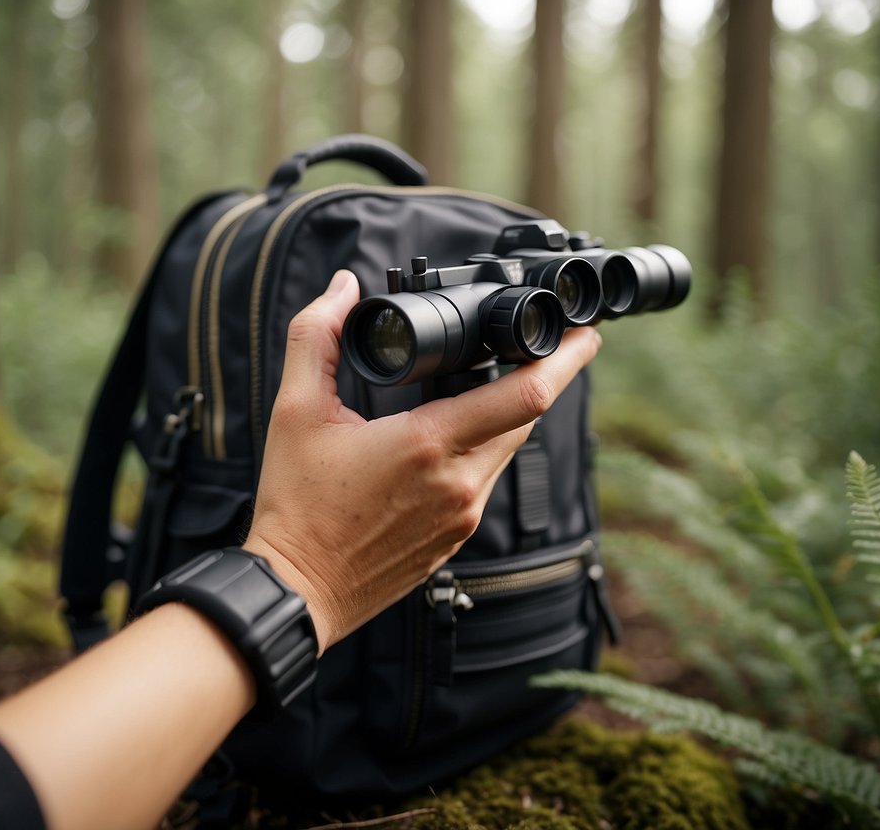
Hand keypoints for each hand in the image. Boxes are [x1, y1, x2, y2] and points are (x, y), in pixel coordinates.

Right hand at [244, 269, 601, 651]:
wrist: (296, 590)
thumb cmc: (296, 506)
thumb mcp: (295, 411)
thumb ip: (317, 337)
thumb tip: (342, 288)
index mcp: (429, 445)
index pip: (526, 395)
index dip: (566, 358)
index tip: (584, 332)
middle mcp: (460, 483)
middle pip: (527, 417)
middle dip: (541, 378)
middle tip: (538, 343)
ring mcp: (463, 514)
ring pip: (508, 449)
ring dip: (507, 413)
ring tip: (490, 381)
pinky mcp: (456, 537)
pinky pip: (487, 480)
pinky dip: (483, 449)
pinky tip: (454, 435)